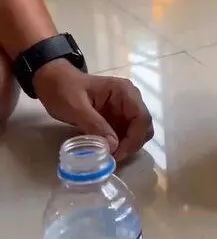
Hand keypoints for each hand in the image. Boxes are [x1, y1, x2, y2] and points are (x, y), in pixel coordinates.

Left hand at [33, 60, 153, 161]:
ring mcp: (123, 110)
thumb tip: (114, 146)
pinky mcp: (115, 119)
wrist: (51, 81)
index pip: (141, 118)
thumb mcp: (76, 107)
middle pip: (143, 127)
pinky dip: (117, 146)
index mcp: (124, 92)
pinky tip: (104, 151)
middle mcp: (129, 100)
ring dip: (125, 147)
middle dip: (131, 145)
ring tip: (107, 157)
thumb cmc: (63, 89)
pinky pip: (123, 135)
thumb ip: (95, 125)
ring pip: (135, 134)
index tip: (117, 154)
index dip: (133, 139)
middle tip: (113, 158)